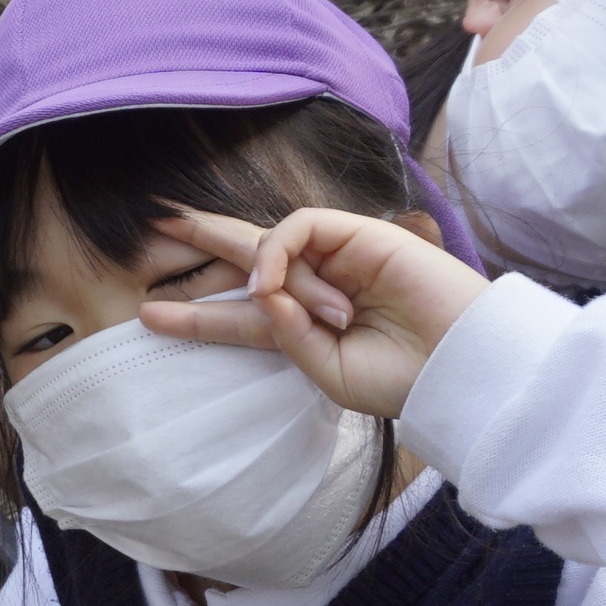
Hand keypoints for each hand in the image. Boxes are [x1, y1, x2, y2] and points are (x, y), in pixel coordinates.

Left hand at [144, 207, 491, 416]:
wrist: (459, 368)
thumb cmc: (401, 379)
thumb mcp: (326, 372)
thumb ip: (285, 335)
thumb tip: (259, 292)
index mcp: (305, 327)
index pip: (240, 314)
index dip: (195, 313)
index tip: (147, 316)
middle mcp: (316, 288)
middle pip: (247, 256)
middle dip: (202, 240)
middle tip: (155, 226)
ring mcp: (338, 259)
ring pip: (272, 244)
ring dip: (260, 270)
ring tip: (264, 291)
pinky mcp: (359, 234)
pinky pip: (300, 227)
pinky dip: (277, 248)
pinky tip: (272, 275)